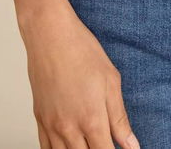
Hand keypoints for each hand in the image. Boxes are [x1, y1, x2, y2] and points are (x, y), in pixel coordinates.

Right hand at [20, 3, 140, 148]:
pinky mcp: (39, 118)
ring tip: (89, 143)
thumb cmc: (81, 51)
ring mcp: (51, 125)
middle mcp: (69, 128)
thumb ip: (120, 119)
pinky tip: (68, 147)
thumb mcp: (111, 81)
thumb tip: (131, 145)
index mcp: (91, 120)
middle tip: (104, 142)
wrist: (50, 34)